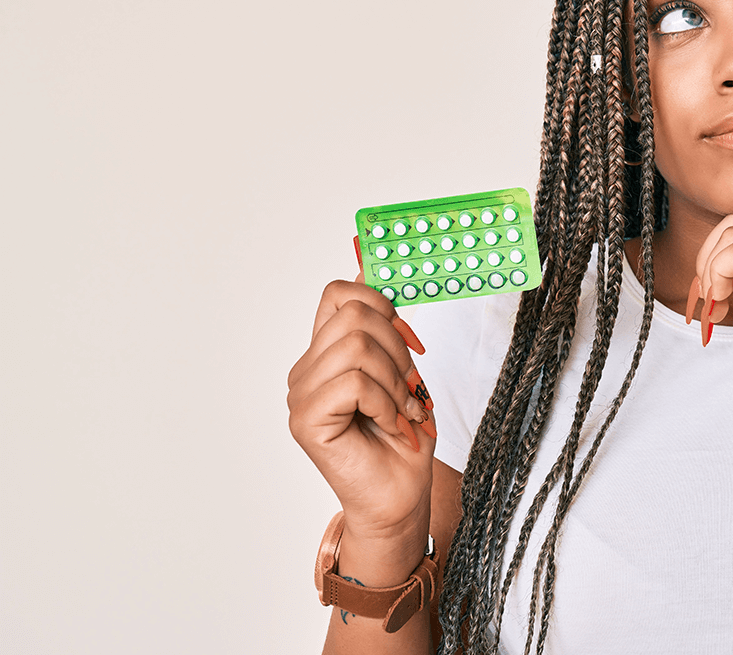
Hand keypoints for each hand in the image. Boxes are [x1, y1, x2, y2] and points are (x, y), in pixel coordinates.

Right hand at [287, 266, 437, 540]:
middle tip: (411, 389)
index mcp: (326, 352)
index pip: (339, 292)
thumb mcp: (404, 369)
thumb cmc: (404, 437)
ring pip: (356, 346)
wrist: (402, 495)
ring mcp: (300, 394)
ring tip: (402, 412)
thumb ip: (384, 323)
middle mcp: (306, 369)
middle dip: (398, 349)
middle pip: (354, 314)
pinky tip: (392, 425)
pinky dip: (387, 403)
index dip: (382, 304)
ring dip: (395, 381)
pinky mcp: (305, 420)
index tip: (411, 341)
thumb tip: (368, 258)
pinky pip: (355, 382)